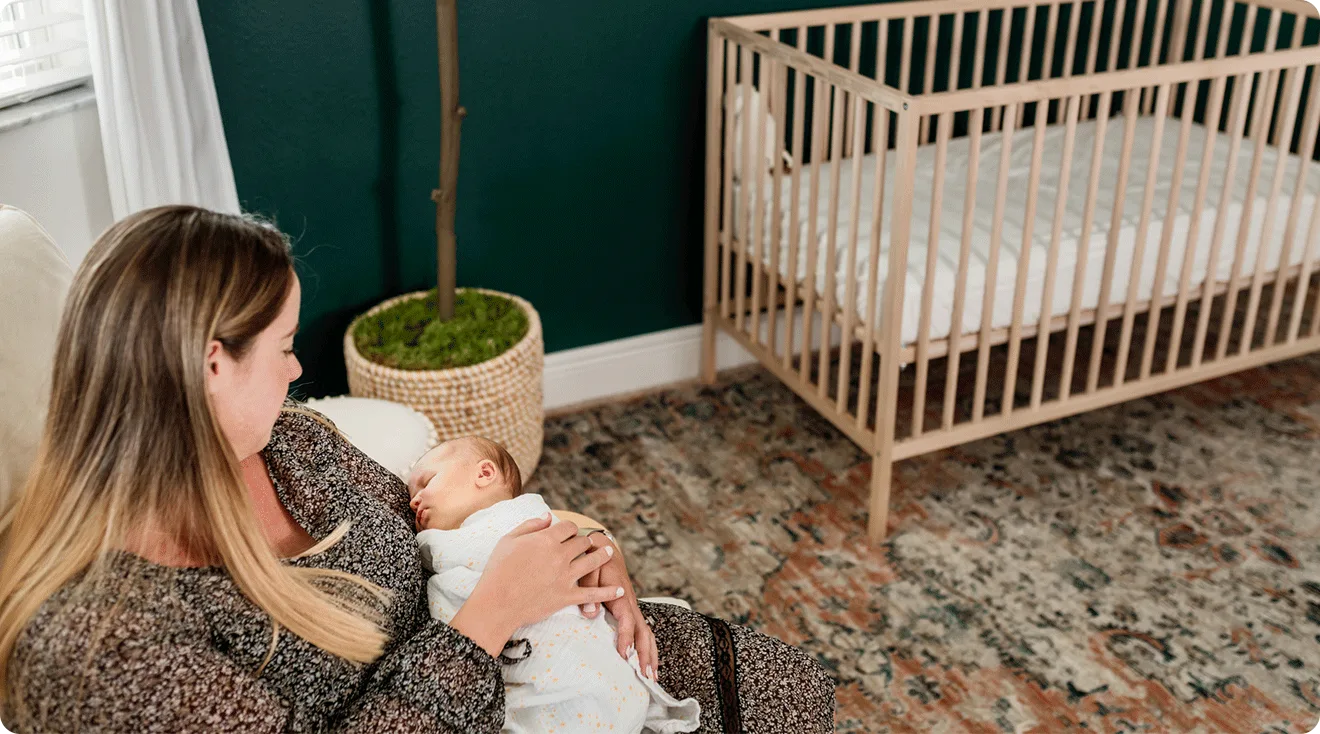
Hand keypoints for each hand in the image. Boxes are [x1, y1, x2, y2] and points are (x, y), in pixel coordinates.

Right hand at [450, 515, 622, 656]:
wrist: (497, 603)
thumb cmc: (498, 570)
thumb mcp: (508, 540)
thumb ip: (530, 525)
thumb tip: (548, 516)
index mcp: (546, 539)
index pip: (568, 527)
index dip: (571, 528)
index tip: (570, 532)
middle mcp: (560, 555)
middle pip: (582, 543)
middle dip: (585, 541)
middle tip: (587, 543)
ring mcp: (566, 576)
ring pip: (593, 562)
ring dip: (602, 555)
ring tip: (610, 553)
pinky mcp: (568, 596)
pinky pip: (594, 593)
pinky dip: (609, 591)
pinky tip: (619, 588)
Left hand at [578, 536, 658, 680]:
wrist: (603, 546)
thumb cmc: (595, 557)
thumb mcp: (590, 568)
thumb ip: (589, 590)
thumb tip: (590, 614)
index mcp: (621, 595)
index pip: (627, 620)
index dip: (626, 637)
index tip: (624, 654)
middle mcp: (630, 603)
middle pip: (643, 632)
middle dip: (646, 654)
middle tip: (646, 676)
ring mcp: (632, 607)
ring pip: (646, 633)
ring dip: (650, 654)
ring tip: (651, 677)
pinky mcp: (629, 610)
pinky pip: (641, 630)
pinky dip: (647, 647)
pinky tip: (646, 661)